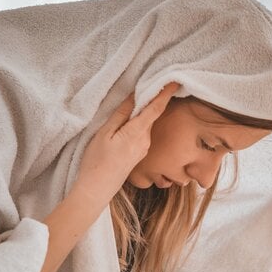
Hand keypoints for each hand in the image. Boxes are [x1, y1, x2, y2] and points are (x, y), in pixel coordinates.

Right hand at [73, 82, 179, 202]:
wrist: (97, 189)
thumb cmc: (96, 161)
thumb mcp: (104, 134)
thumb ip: (120, 115)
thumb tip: (133, 97)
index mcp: (137, 133)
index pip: (156, 108)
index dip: (165, 94)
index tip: (175, 82)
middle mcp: (146, 140)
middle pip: (152, 114)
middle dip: (153, 99)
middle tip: (153, 82)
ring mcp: (144, 148)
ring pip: (147, 123)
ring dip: (145, 111)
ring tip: (139, 98)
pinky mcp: (140, 153)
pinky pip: (143, 132)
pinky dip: (141, 122)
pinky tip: (131, 119)